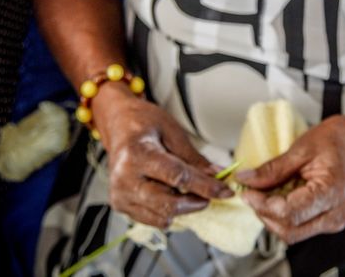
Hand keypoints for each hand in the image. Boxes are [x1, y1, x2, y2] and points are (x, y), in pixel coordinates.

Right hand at [93, 83, 233, 228]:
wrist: (119, 126)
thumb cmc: (144, 124)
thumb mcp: (173, 130)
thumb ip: (194, 158)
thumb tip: (217, 175)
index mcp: (137, 153)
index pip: (177, 177)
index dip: (205, 186)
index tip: (225, 191)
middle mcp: (124, 178)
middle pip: (169, 203)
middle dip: (196, 201)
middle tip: (211, 193)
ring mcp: (120, 194)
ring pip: (162, 216)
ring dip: (184, 208)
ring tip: (191, 191)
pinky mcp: (120, 205)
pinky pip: (152, 219)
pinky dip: (169, 211)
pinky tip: (174, 195)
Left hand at [237, 115, 344, 243]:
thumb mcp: (304, 147)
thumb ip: (273, 168)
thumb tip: (246, 179)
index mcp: (332, 192)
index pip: (288, 212)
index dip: (261, 203)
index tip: (247, 190)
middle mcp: (337, 214)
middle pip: (289, 229)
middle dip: (264, 212)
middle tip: (253, 190)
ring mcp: (336, 220)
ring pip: (294, 232)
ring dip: (274, 215)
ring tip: (268, 190)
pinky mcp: (333, 220)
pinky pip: (303, 225)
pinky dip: (286, 214)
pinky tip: (283, 194)